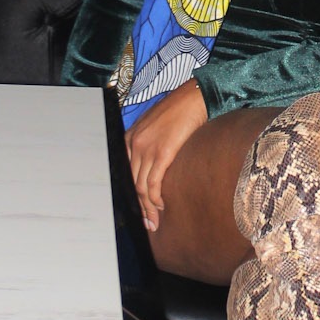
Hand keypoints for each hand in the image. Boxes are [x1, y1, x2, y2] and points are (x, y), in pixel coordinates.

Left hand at [125, 79, 207, 231]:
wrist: (194, 97)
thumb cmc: (180, 110)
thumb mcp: (156, 125)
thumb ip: (149, 143)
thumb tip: (154, 165)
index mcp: (130, 138)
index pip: (126, 173)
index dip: (132, 194)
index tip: (138, 209)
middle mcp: (134, 144)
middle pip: (132, 183)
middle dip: (139, 206)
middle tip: (147, 223)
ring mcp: (146, 149)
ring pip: (141, 187)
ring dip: (148, 208)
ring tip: (155, 222)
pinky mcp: (162, 153)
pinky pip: (154, 183)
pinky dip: (156, 199)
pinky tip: (162, 206)